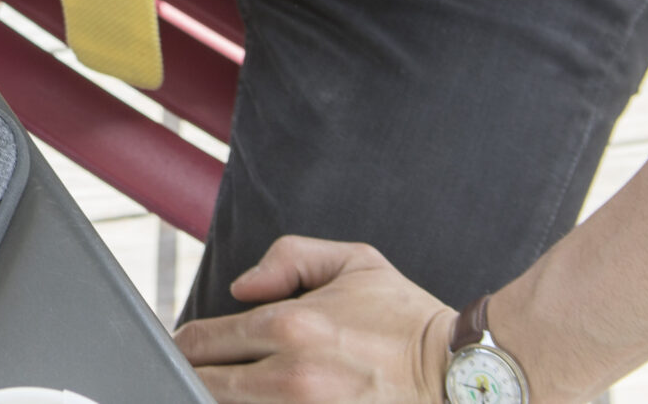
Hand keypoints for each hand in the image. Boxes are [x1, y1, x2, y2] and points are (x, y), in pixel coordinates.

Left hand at [174, 238, 456, 403]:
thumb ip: (287, 258)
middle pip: (207, 385)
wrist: (463, 374)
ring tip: (222, 389)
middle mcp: (292, 375)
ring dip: (223, 399)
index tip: (185, 349)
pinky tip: (259, 402)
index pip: (203, 341)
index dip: (184, 346)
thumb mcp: (354, 262)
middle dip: (194, 378)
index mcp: (289, 325)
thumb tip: (241, 288)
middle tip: (194, 374)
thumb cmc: (407, 319)